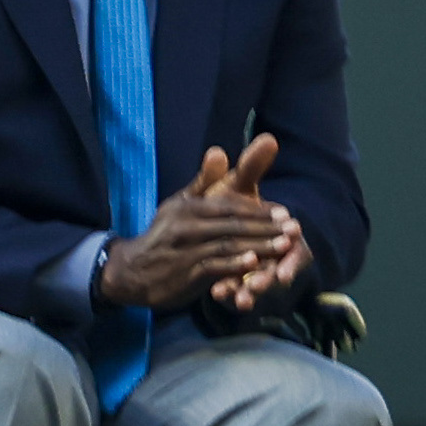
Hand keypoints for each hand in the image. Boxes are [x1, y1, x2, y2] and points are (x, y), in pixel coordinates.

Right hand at [98, 135, 290, 312]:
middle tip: (294, 230)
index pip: (230, 206)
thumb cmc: (165, 233)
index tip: (285, 213)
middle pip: (234, 225)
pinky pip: (213, 268)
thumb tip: (219, 151)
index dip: (259, 210)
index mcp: (189, 207)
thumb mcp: (181, 204)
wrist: (131, 270)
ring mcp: (185, 251)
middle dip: (266, 227)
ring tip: (284, 246)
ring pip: (228, 246)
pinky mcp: (183, 275)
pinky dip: (234, 266)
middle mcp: (186, 227)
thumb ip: (204, 181)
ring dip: (258, 246)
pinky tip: (254, 264)